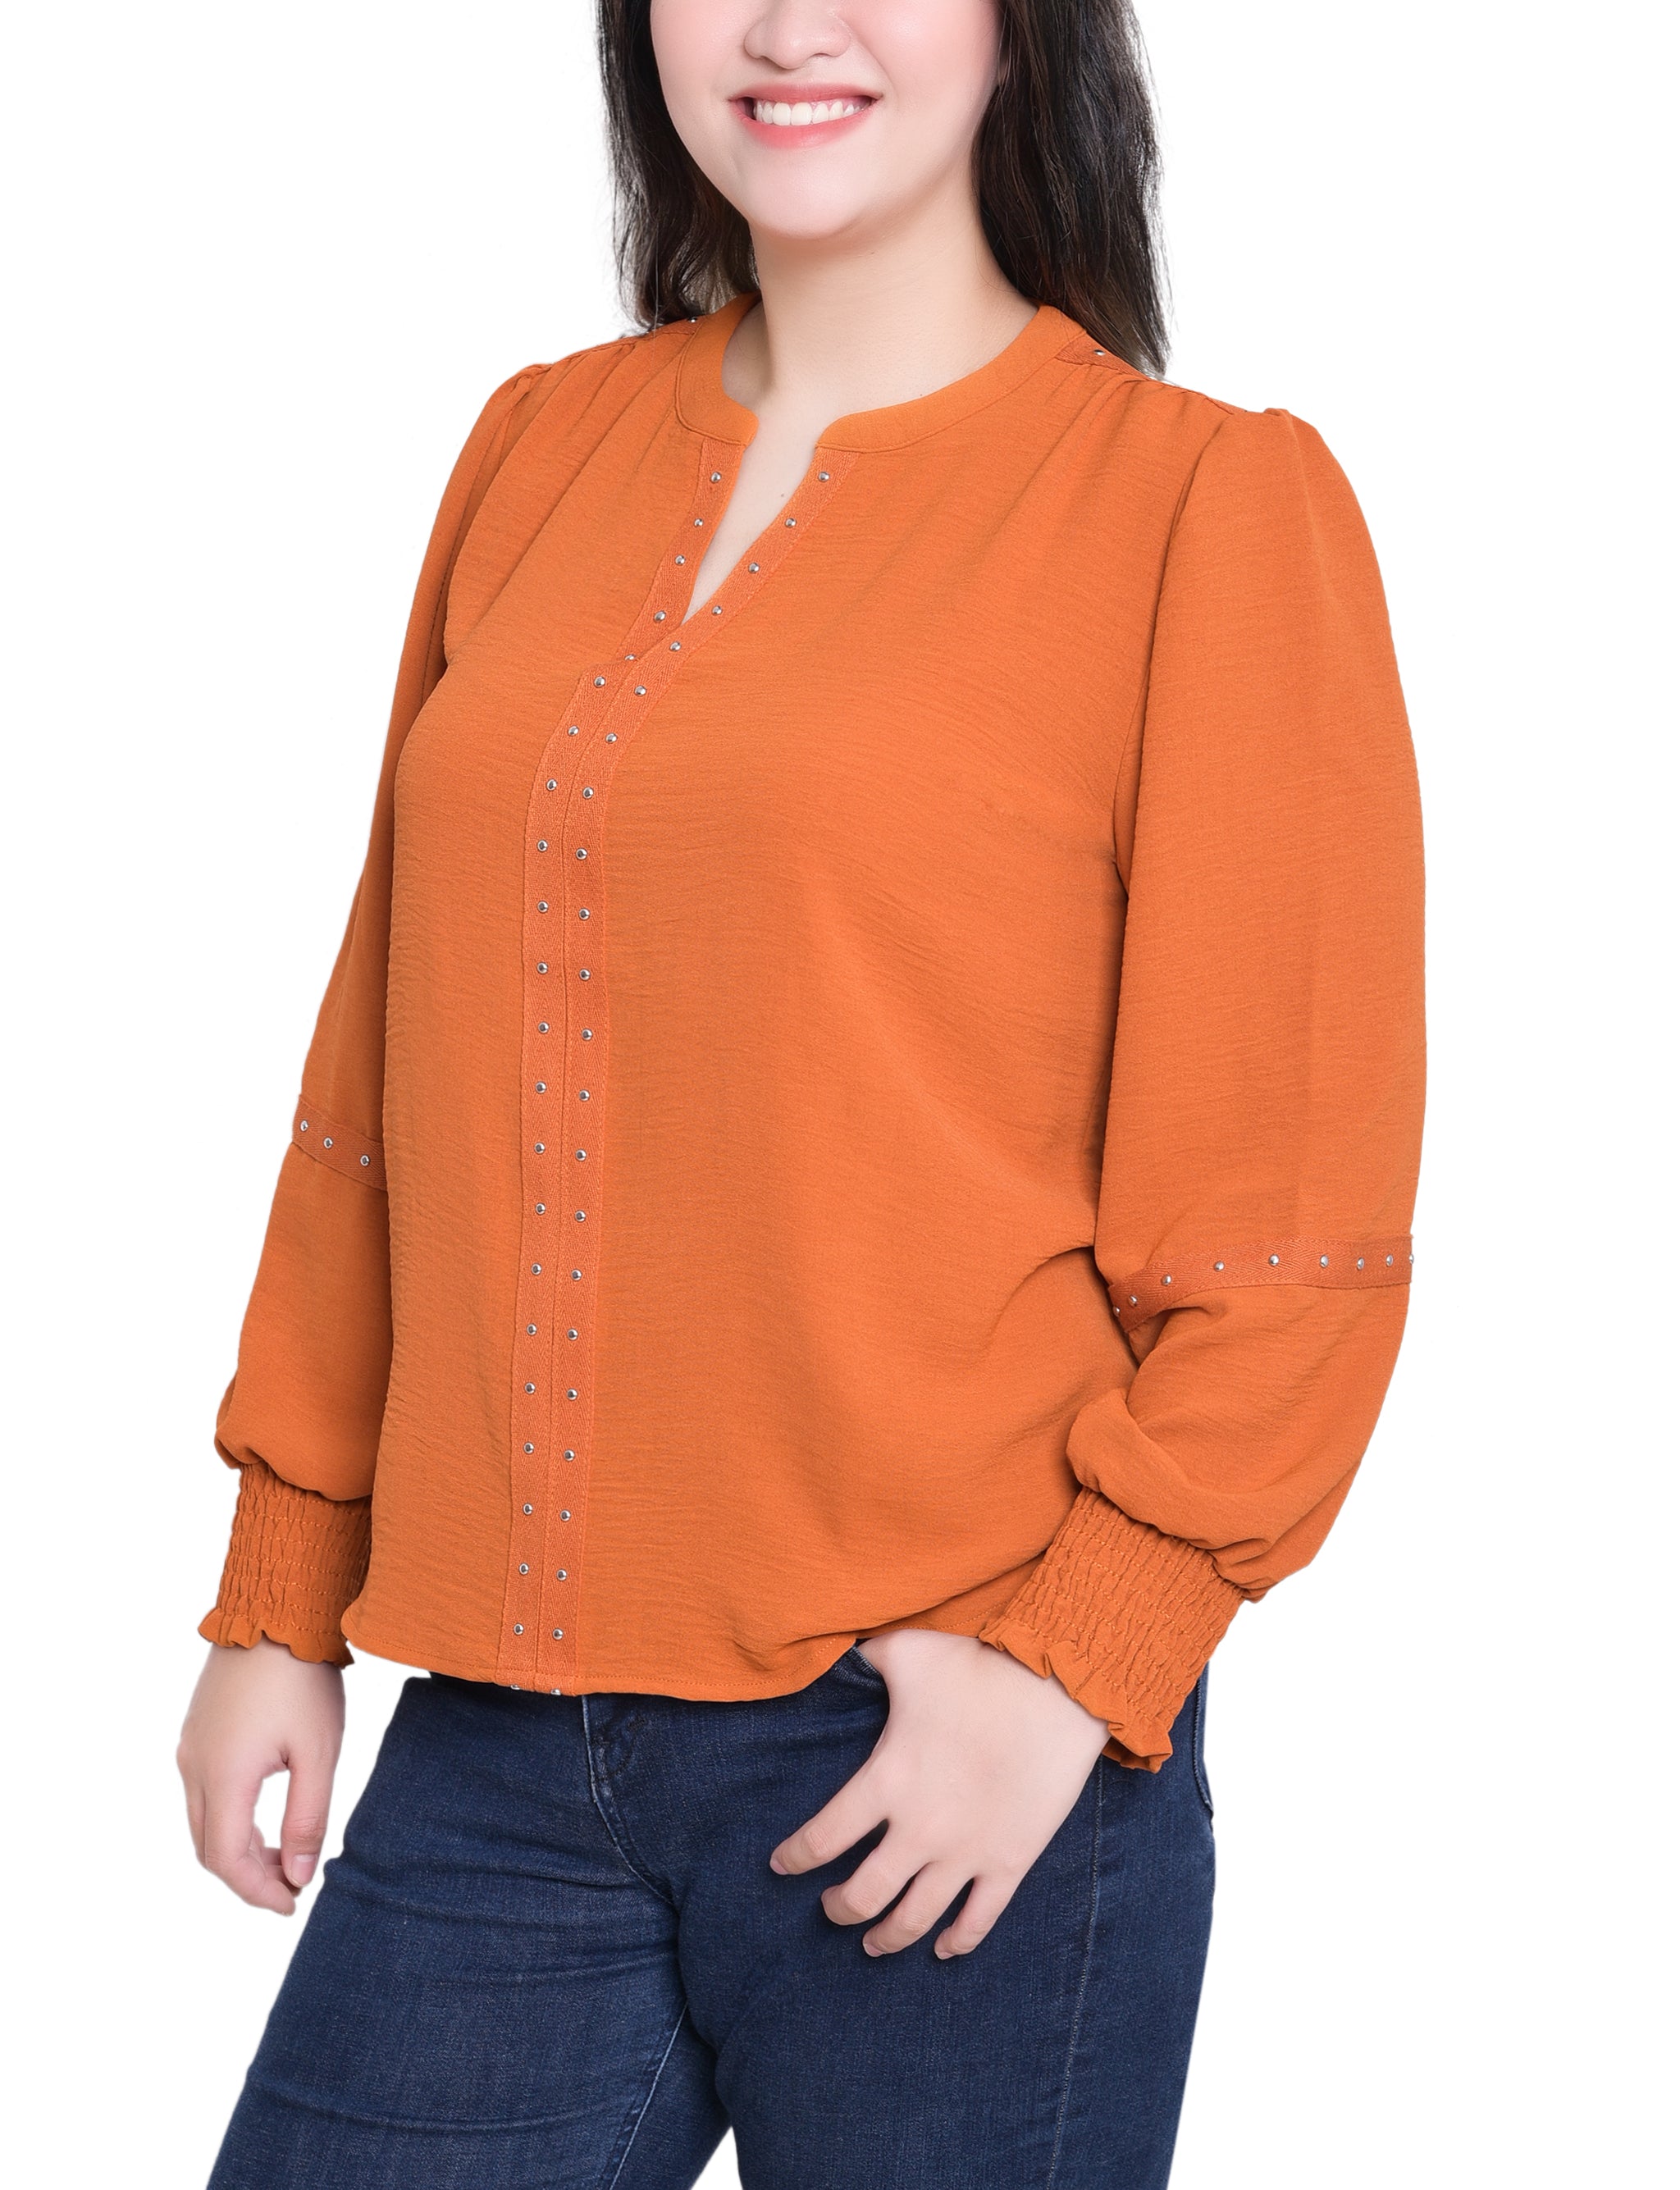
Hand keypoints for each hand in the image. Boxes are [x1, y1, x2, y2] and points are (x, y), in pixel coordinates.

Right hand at [177, 1639, 344, 1914]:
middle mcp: (194, 1765)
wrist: (275, 1610)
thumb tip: (299, 1875)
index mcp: (223, 1775)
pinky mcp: (196, 1730)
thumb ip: (308, 1817)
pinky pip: (203, 1791)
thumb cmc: (302, 1678)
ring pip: (202, 1820)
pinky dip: (230, 1816)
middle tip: (292, 1884)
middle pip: (209, 1847)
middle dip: (248, 1875)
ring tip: (286, 1852)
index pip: (228, 1860)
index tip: (293, 1903)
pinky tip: (267, 1813)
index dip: (259, 1892)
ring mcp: (190, 1746)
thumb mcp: (319, 1751)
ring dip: (238, 1847)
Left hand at [770, 1628, 1110, 1957]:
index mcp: (885, 1782)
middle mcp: (919, 1830)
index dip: (794, 1858)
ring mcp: (965, 1854)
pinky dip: (958, 1942)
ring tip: (872, 1945)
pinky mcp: (1009, 1862)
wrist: (1055, 1689)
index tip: (780, 1866)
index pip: (821, 1839)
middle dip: (839, 1909)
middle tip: (830, 1909)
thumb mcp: (908, 1652)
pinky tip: (944, 1950)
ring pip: (914, 1919)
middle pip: (863, 1895)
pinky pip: (978, 1920)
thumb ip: (866, 1658)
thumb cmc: (978, 1668)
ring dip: (887, 1938)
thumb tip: (837, 1650)